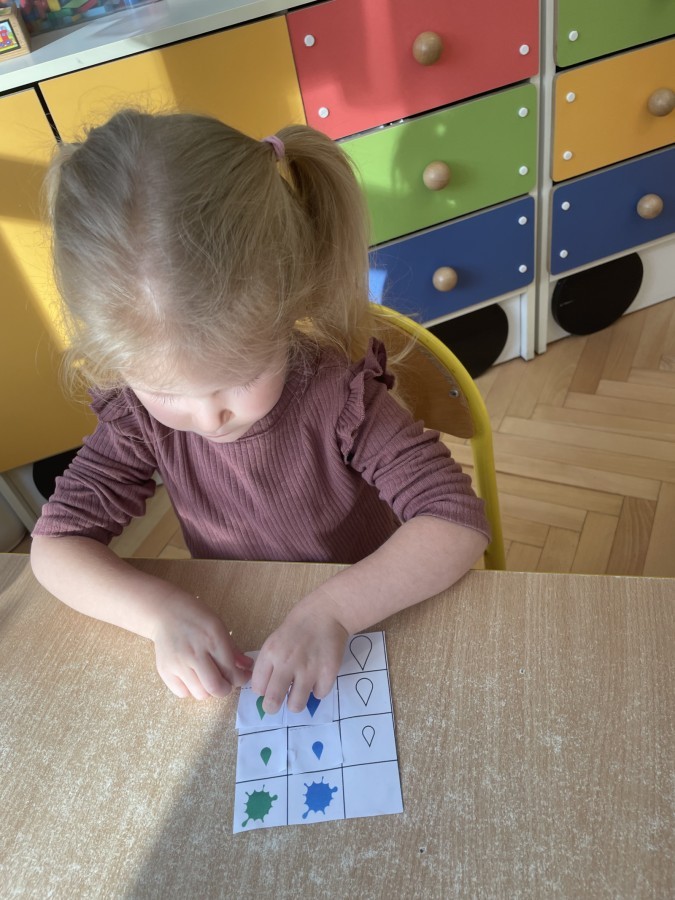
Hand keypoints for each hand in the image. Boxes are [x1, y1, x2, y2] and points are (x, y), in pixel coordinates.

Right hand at [151, 591, 252, 699]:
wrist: (165, 612)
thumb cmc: (196, 617)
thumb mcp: (219, 626)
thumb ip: (233, 649)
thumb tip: (247, 667)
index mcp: (212, 639)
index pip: (231, 671)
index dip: (241, 679)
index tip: (242, 677)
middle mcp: (195, 653)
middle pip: (215, 687)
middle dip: (225, 689)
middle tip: (226, 683)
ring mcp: (178, 663)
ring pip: (200, 694)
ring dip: (209, 691)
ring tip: (209, 679)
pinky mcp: (165, 670)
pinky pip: (183, 693)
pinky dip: (191, 690)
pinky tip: (194, 678)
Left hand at [251, 597, 348, 714]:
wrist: (327, 613)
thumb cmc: (298, 626)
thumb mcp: (275, 640)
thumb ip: (269, 664)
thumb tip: (266, 691)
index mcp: (271, 653)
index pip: (258, 688)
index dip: (262, 691)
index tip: (268, 687)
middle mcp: (287, 663)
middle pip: (273, 702)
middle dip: (273, 707)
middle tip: (278, 702)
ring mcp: (309, 669)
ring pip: (296, 706)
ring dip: (296, 701)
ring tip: (300, 691)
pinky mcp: (328, 673)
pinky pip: (319, 695)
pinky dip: (318, 689)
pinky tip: (318, 677)